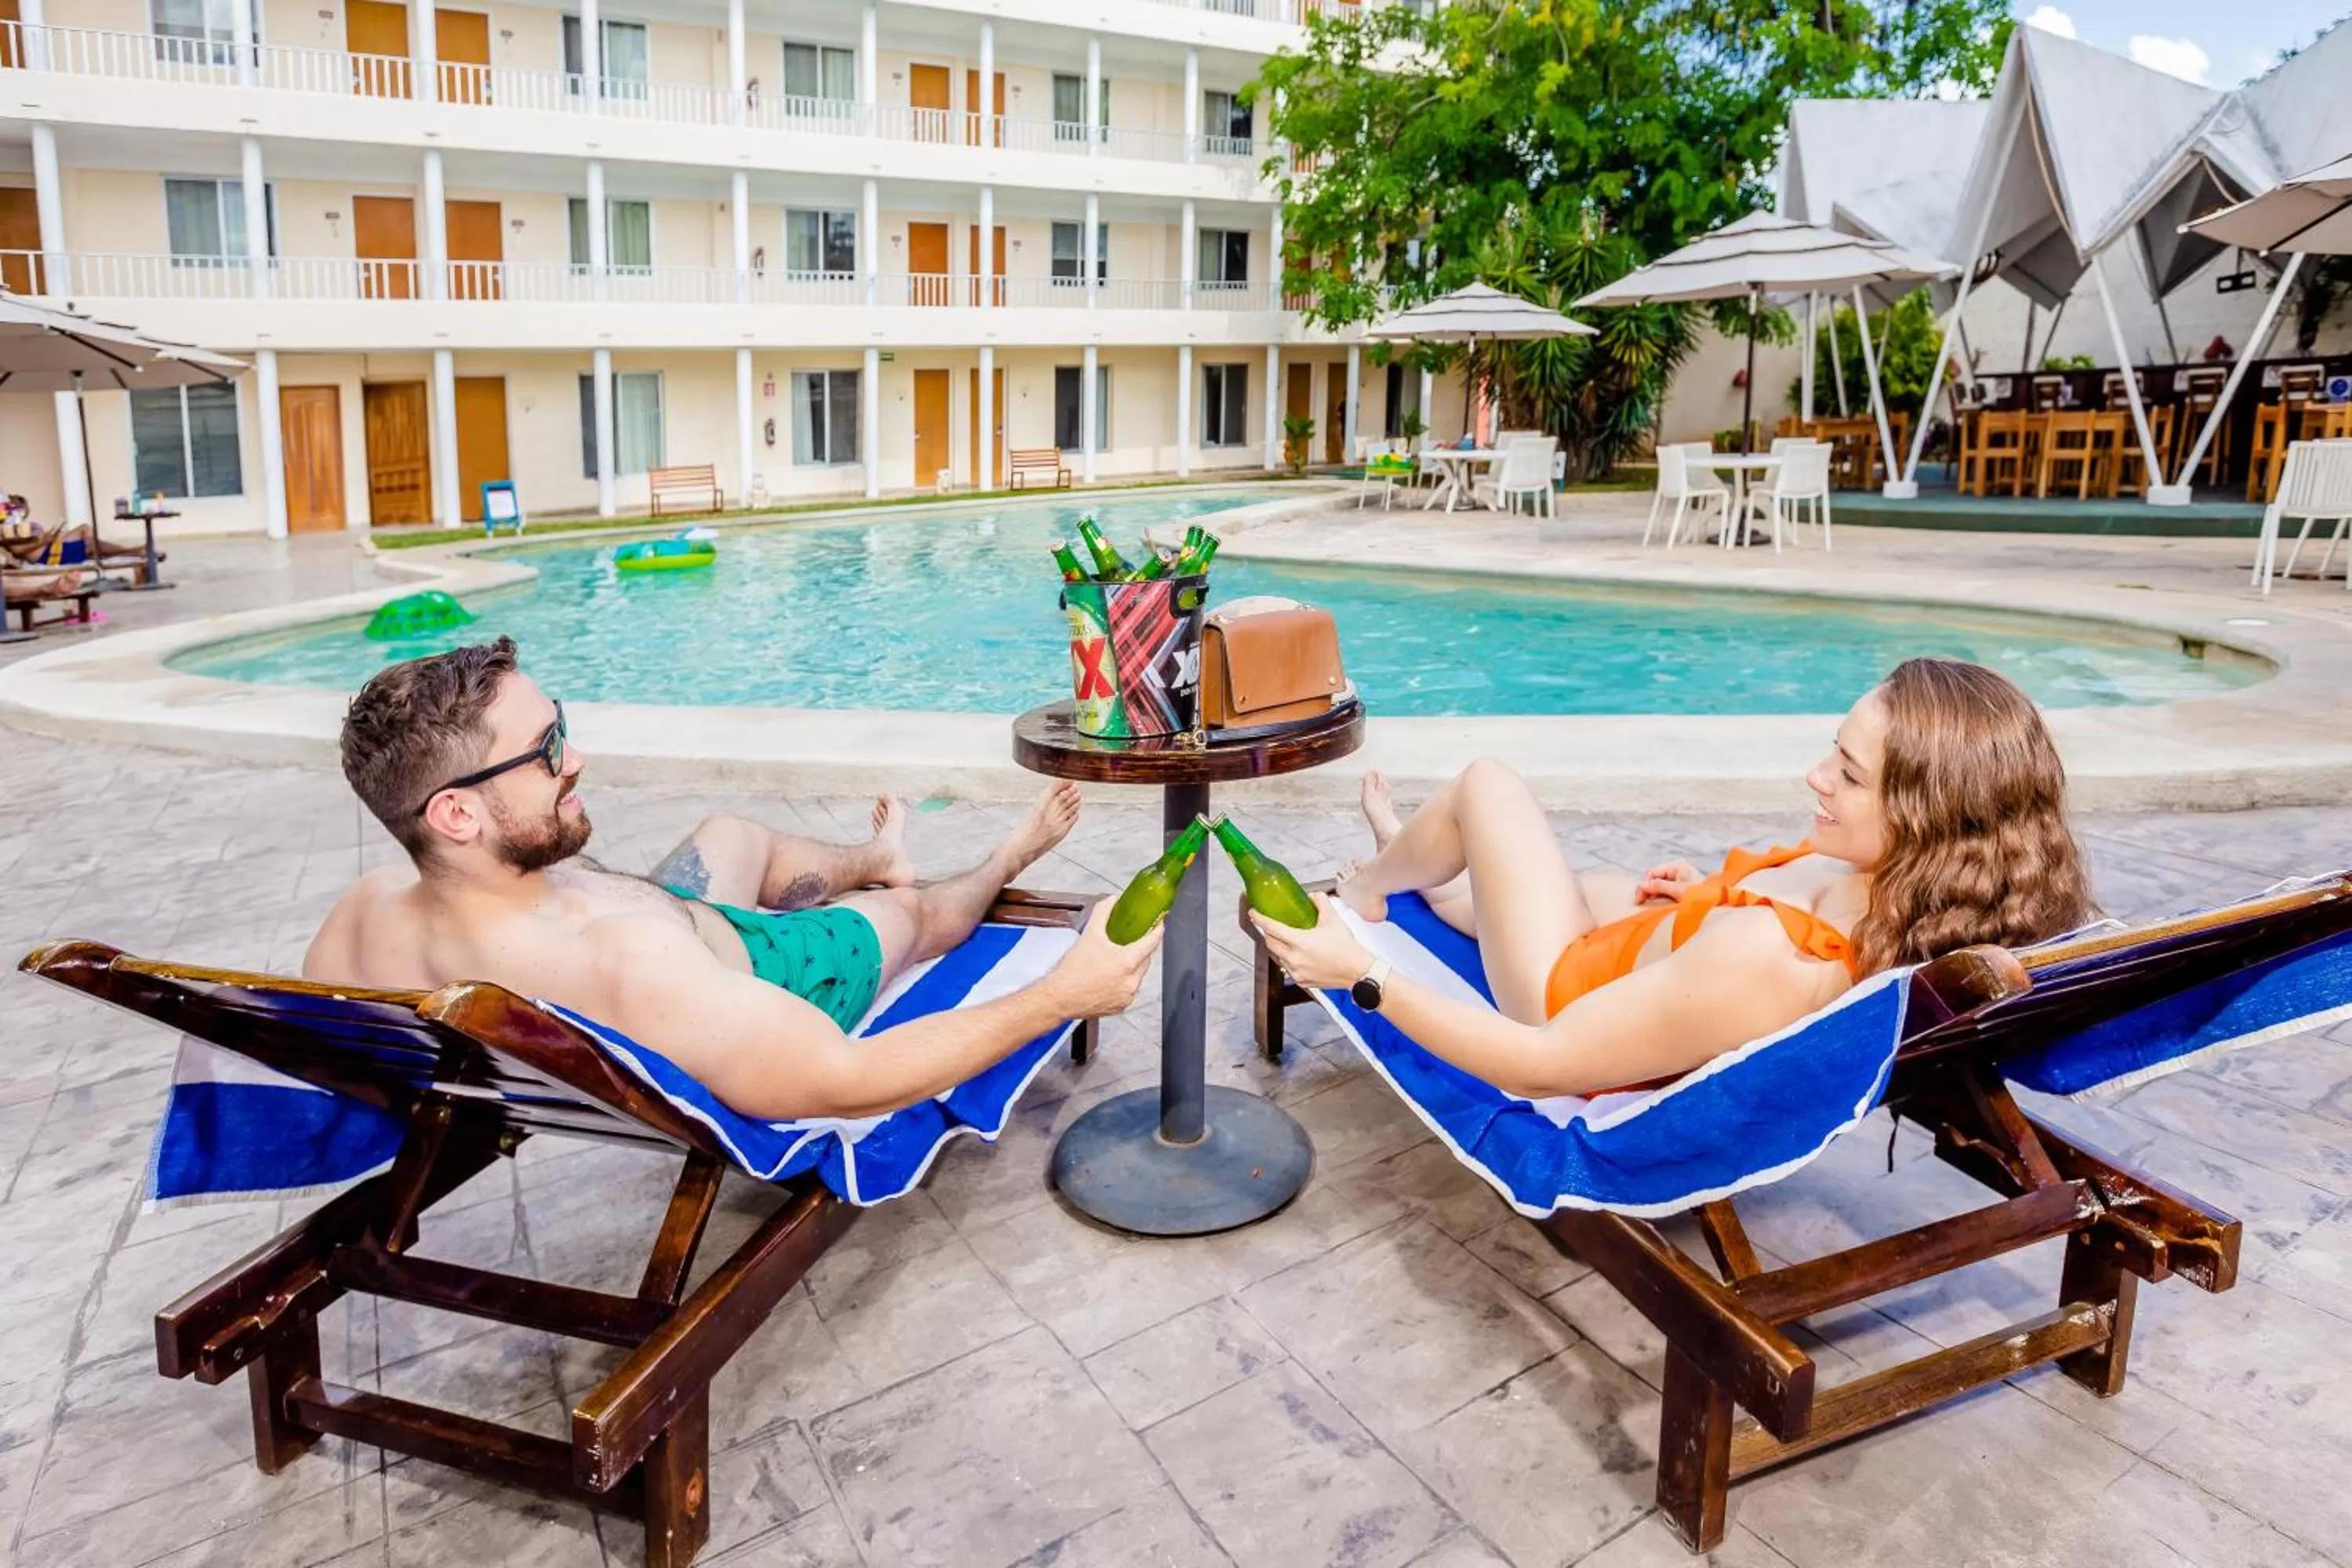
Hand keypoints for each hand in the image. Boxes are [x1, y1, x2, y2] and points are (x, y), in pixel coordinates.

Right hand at [1048, 899, 1162, 1017]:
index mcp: (1127, 962)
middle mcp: (1131, 981)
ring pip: (1137, 976)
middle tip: (1130, 942)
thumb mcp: (1089, 935)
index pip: (1152, 943)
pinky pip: (1128, 991)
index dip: (1158, 931)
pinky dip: (1123, 983)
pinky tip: (1109, 977)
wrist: (1059, 998)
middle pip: (1145, 960)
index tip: (1159, 925)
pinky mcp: (1120, 1007)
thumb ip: (1102, 913)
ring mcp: (1127, 996)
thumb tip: (1110, 901)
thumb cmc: (1072, 971)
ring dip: (1131, 967)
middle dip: (1140, 950)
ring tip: (1114, 961)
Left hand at [1250, 896, 1375, 990]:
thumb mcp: (1333, 920)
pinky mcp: (1301, 981)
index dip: (1259, 918)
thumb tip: (1313, 896)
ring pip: (1278, 956)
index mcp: (1299, 942)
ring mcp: (1296, 971)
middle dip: (1267, 933)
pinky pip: (1287, 968)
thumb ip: (1321, 903)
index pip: (1271, 927)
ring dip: (1278, 947)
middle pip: (1270, 943)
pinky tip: (1296, 955)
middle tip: (1270, 925)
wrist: (1357, 972)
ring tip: (1285, 939)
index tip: (1253, 913)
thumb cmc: (1346, 949)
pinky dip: (1288, 960)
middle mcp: (1294, 958)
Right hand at [1636, 861, 1703, 902]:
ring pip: (1658, 884)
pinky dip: (1659, 896)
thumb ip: (1659, 886)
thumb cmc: (1700, 894)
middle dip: (1648, 889)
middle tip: (1641, 903)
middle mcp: (1676, 869)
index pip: (1652, 872)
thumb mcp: (1678, 890)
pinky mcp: (1680, 888)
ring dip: (1653, 894)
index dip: (1644, 884)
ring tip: (1649, 904)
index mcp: (1676, 865)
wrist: (1717, 903)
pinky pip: (1664, 890)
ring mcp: (1678, 878)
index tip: (1640, 899)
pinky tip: (1657, 903)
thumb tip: (1641, 885)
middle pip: (1654, 877)